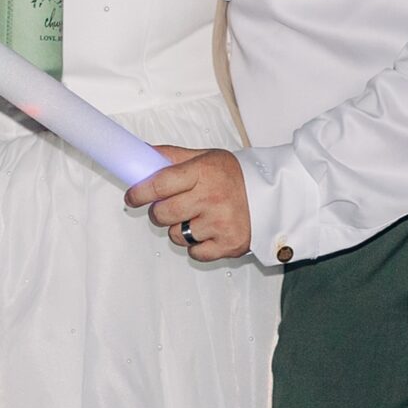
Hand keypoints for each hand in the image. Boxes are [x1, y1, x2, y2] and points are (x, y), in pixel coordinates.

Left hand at [126, 145, 252, 261]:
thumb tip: (141, 154)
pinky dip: (198, 246)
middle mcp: (212, 197)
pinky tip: (210, 231)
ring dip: (181, 229)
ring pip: (176, 236)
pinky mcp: (228, 244)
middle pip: (162, 214)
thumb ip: (172, 157)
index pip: (159, 184)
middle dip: (160, 212)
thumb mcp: (206, 157)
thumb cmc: (236, 176)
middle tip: (171, 207)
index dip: (139, 192)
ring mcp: (220, 223)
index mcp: (203, 172)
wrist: (274, 195)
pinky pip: (195, 253)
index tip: (133, 196)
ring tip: (200, 217)